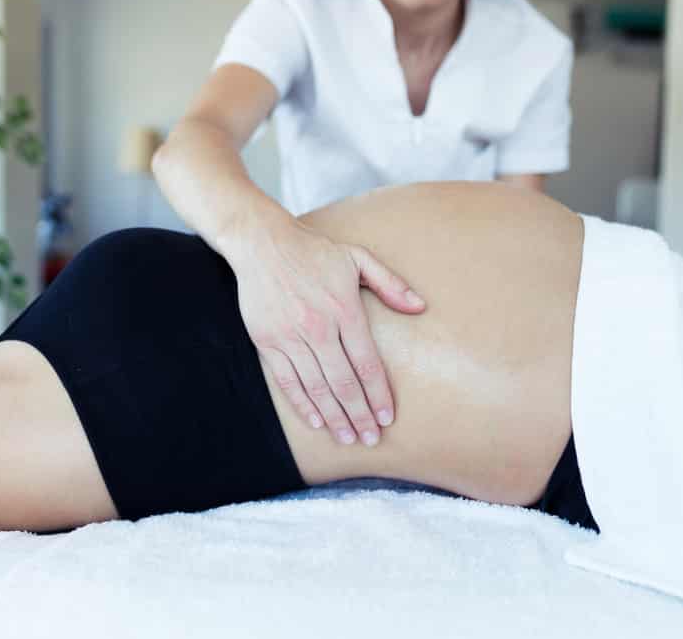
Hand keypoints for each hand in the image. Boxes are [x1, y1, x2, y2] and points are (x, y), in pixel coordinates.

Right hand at [232, 219, 424, 445]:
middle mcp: (318, 326)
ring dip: (334, 417)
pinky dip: (302, 404)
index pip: (367, 363)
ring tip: (348, 437)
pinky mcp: (267, 341)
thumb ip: (390, 283)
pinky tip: (316, 421)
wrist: (262, 242)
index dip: (379, 394)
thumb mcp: (357, 258)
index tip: (388, 417)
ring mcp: (290, 336)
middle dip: (360, 415)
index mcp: (344, 309)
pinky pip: (287, 381)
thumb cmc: (314, 251)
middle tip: (372, 439)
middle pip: (344, 382)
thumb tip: (420, 307)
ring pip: (316, 387)